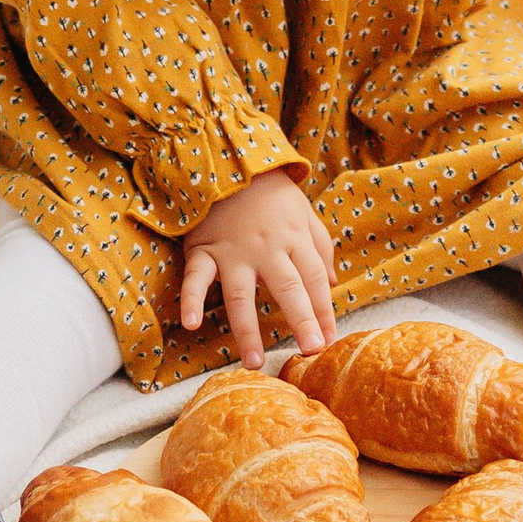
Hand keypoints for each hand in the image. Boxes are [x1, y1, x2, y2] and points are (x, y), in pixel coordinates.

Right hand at [180, 171, 337, 368]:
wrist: (228, 160)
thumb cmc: (270, 192)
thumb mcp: (304, 212)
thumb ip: (320, 246)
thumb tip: (331, 283)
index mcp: (293, 239)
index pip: (314, 280)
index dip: (324, 310)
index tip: (329, 340)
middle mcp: (266, 248)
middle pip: (287, 288)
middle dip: (301, 320)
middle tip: (311, 350)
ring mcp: (232, 251)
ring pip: (241, 295)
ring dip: (247, 329)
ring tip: (253, 361)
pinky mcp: (203, 250)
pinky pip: (196, 278)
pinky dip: (191, 300)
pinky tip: (191, 324)